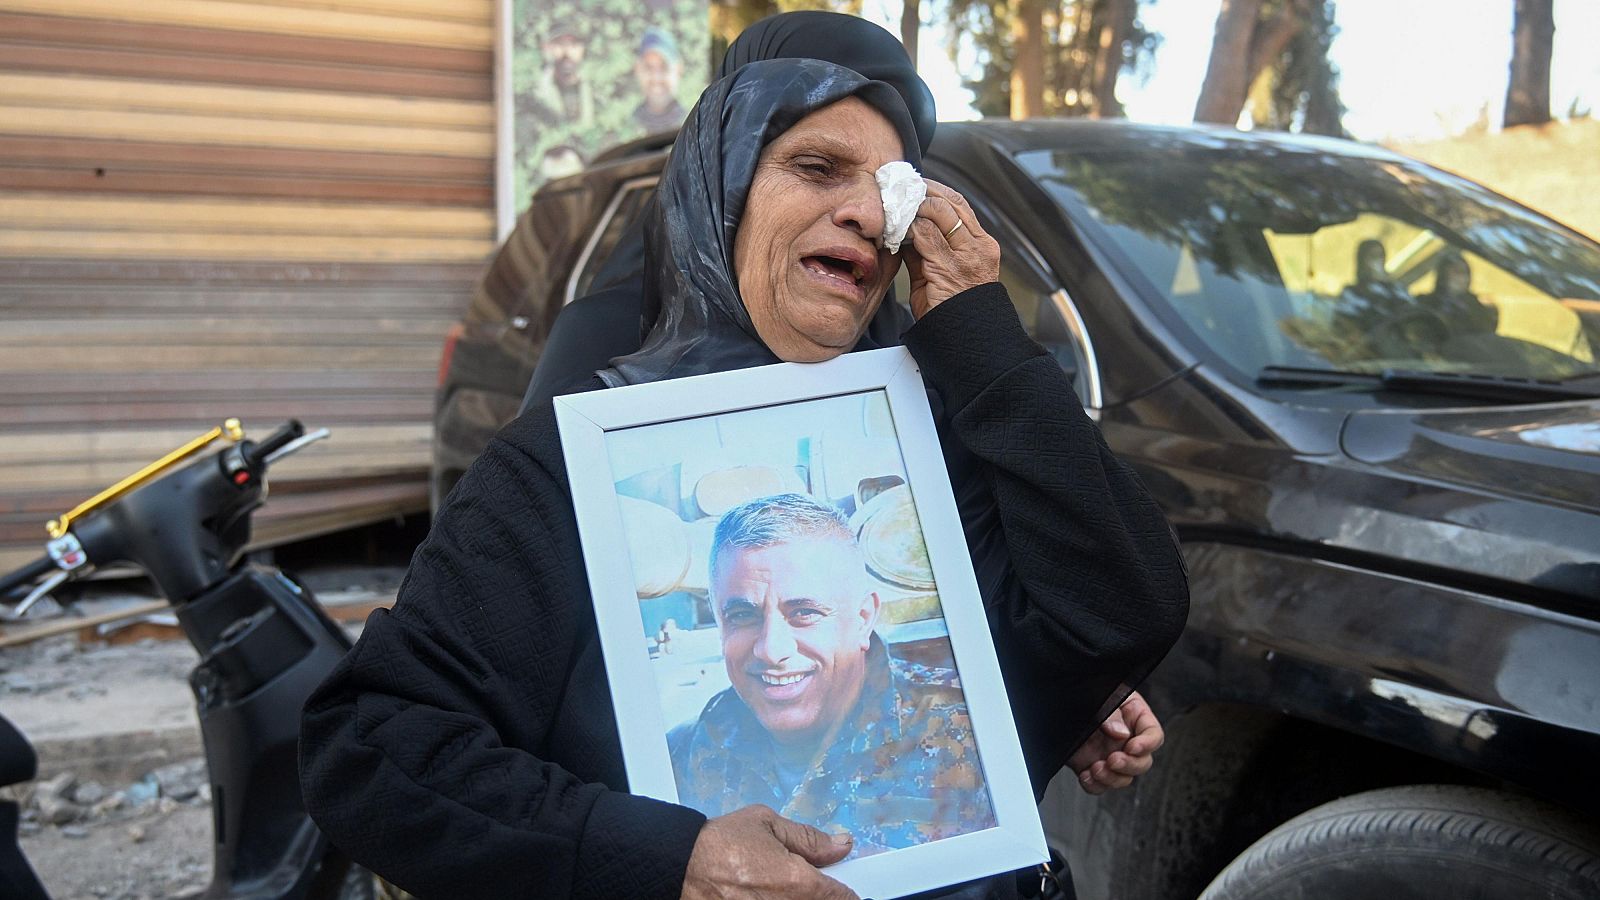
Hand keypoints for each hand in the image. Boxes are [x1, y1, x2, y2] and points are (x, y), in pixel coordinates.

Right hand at [680, 805, 857, 899]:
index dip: (844, 892)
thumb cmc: (717, 846)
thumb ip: (809, 838)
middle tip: (798, 884)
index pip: (844, 898)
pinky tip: (764, 894)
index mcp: (800, 884)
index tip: (837, 888)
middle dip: (819, 896)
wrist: (677, 869)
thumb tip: (841, 844)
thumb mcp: (767, 825)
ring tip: (775, 889)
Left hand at [902, 179, 999, 318]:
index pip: (959, 205)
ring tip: (894, 206)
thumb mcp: (940, 272)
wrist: (966, 340)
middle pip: (951, 202)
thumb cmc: (951, 311)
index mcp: (981, 245)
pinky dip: (907, 227)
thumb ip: (926, 249)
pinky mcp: (952, 267)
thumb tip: (905, 230)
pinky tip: (894, 227)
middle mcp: (979, 247)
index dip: (934, 191)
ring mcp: (968, 256)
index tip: (913, 187)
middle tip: (899, 189)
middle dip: (922, 191)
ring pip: (938, 212)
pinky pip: (926, 235)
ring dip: (912, 208)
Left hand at [1067, 691, 1163, 794]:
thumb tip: (1121, 733)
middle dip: (1130, 765)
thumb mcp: (1098, 696)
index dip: (1147, 744)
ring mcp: (1109, 754)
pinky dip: (1095, 785)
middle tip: (1113, 760)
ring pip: (1124, 777)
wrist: (1054, 702)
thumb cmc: (1080, 691)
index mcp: (1132, 716)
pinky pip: (1100, 785)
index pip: (1153, 734)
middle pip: (1143, 761)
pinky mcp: (1091, 766)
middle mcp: (1124, 738)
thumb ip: (1111, 713)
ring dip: (1112, 779)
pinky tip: (1085, 775)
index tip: (1132, 747)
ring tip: (1096, 769)